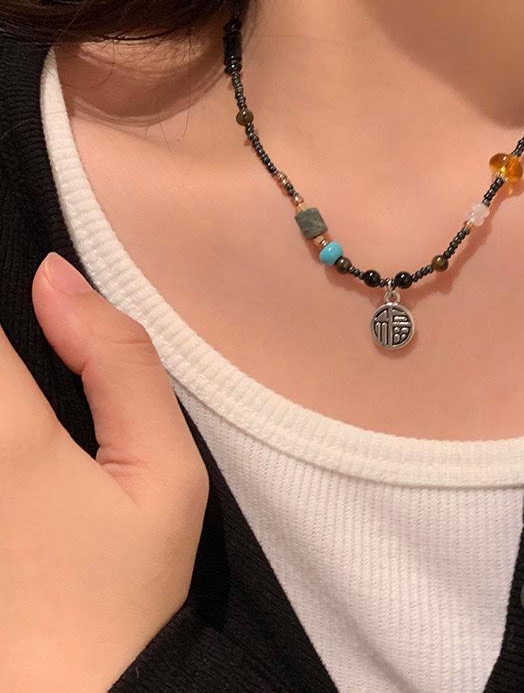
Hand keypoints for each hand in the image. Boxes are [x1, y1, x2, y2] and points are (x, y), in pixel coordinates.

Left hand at [0, 252, 208, 691]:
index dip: (6, 297)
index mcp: (8, 439)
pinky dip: (3, 420)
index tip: (35, 323)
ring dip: (8, 392)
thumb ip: (122, 365)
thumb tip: (57, 278)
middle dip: (11, 362)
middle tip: (46, 394)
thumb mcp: (167, 472)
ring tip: (41, 457)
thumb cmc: (128, 585)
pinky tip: (27, 453)